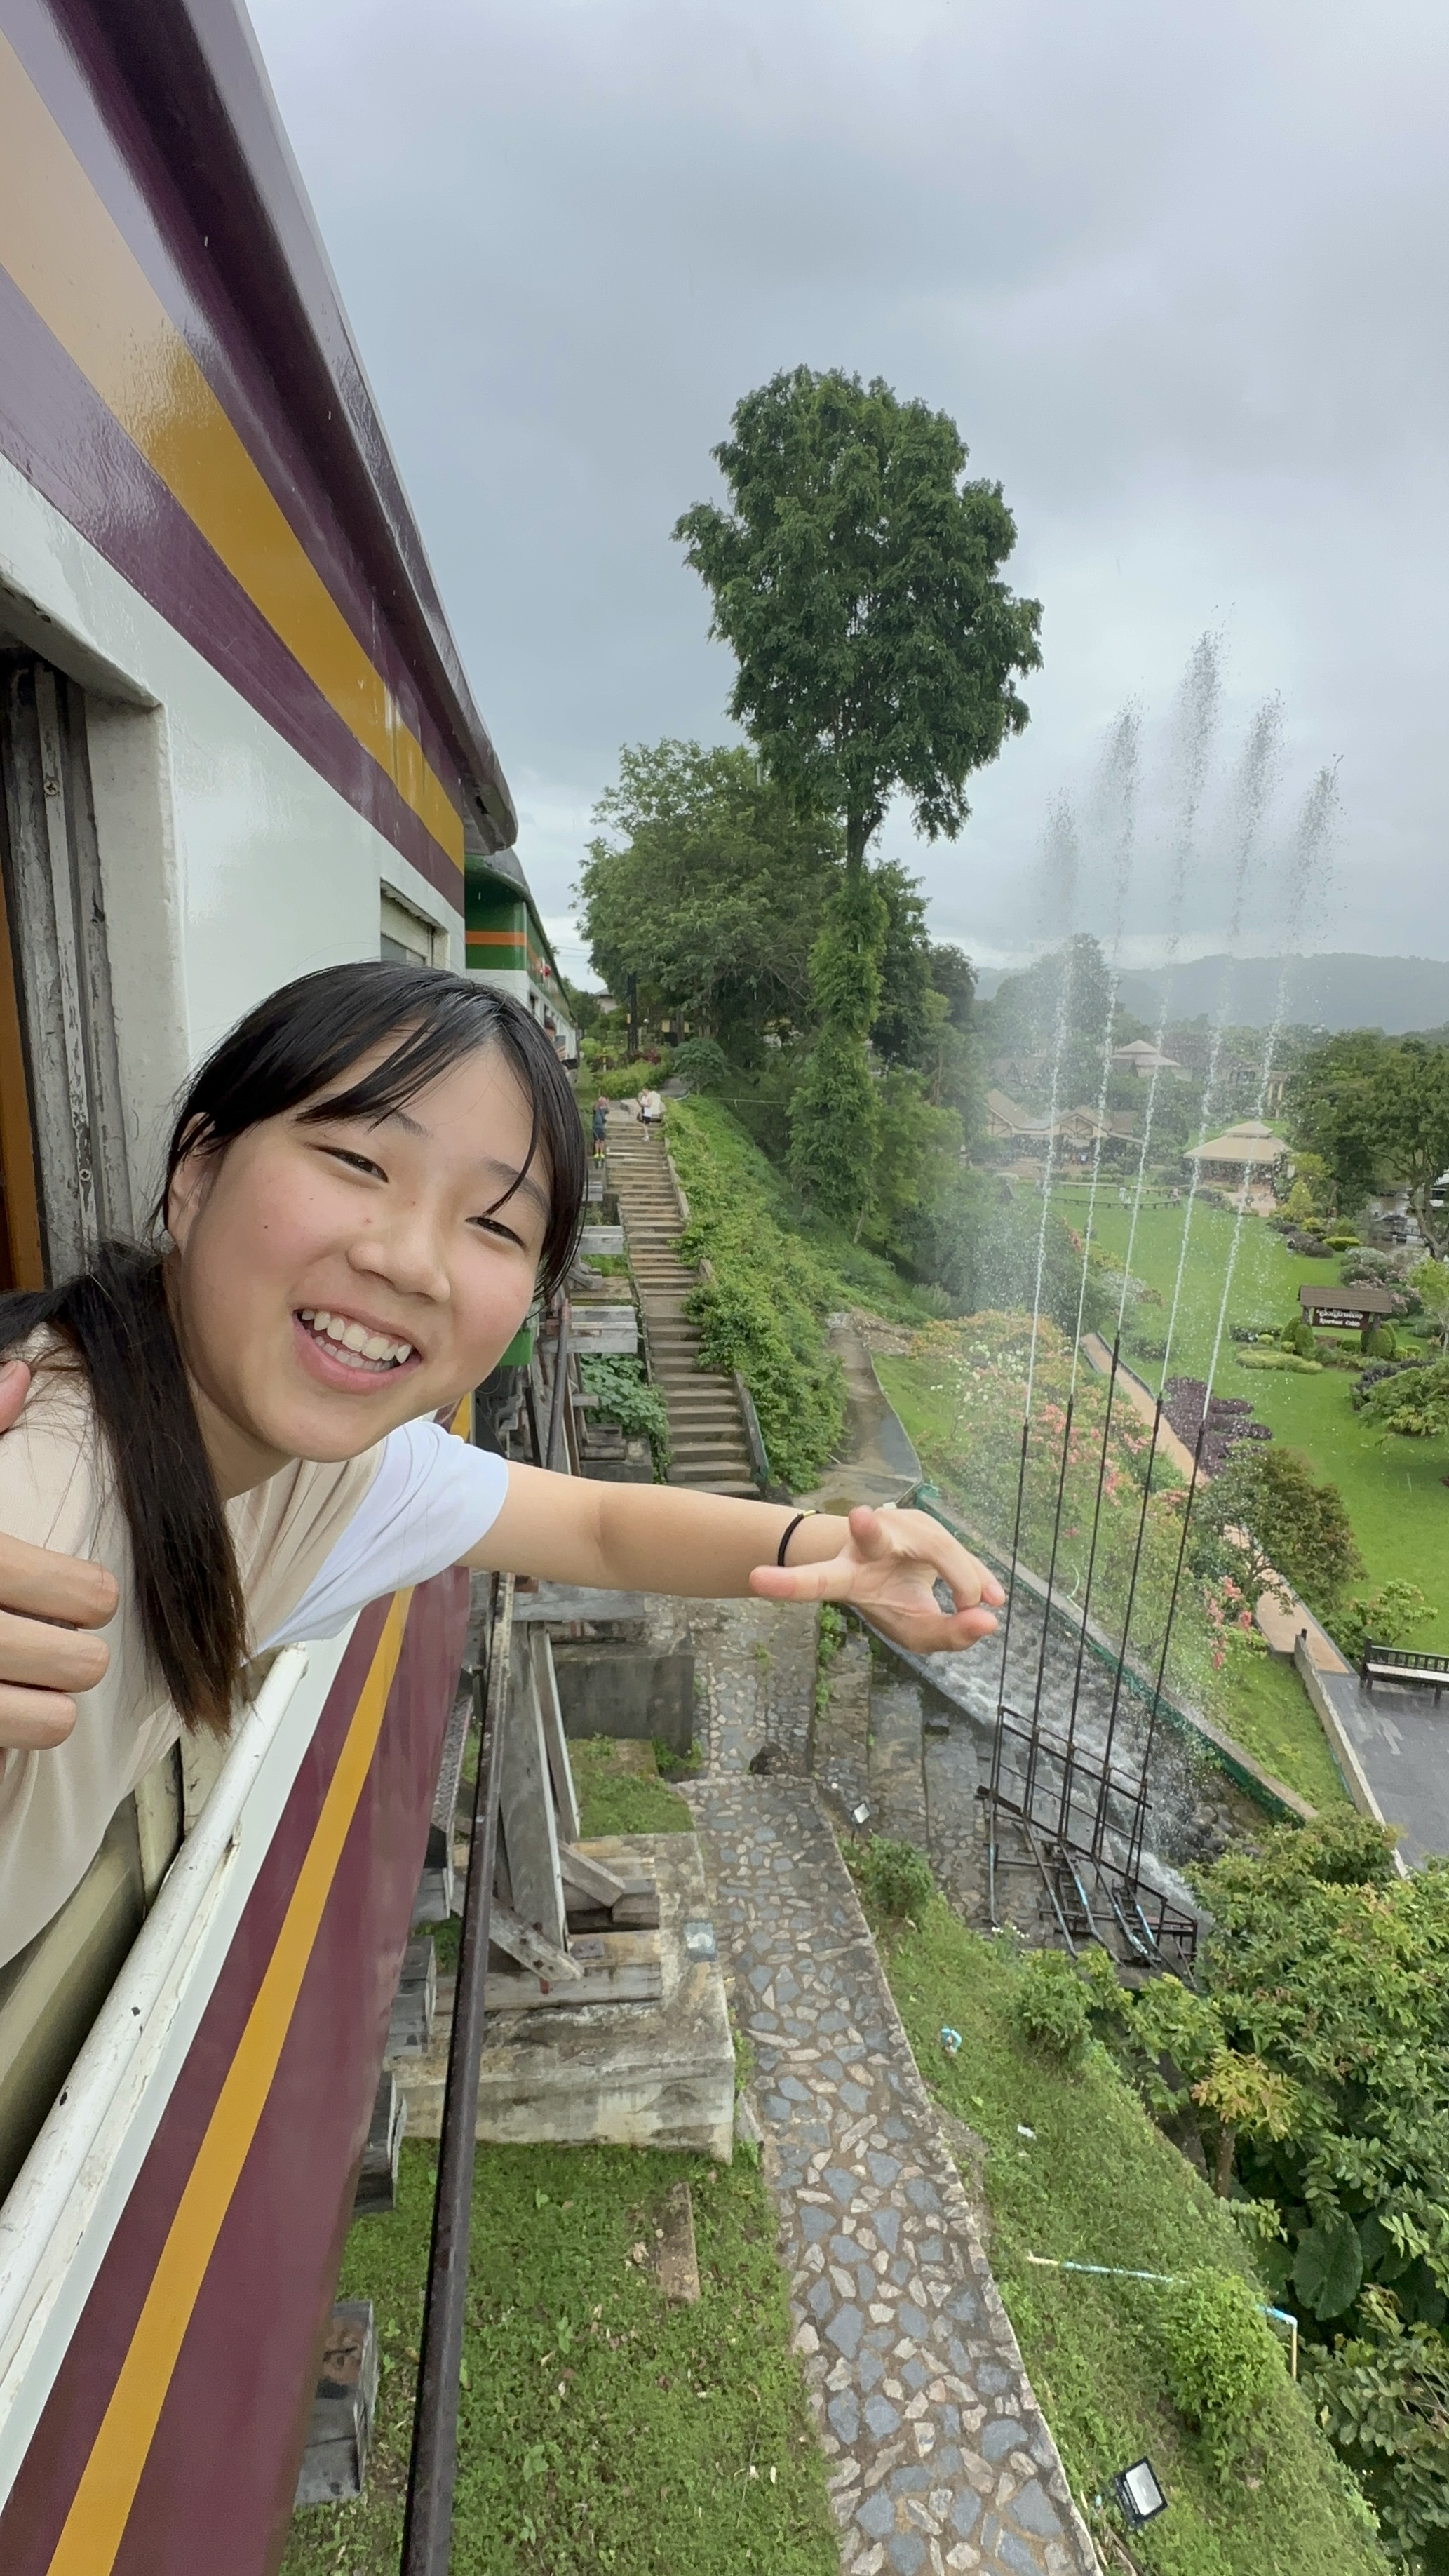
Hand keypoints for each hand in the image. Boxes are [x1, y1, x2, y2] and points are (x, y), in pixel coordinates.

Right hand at [0, 1360, 117, 1748]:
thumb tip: (18, 1376)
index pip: (65, 1588)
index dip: (87, 1594)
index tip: (93, 1595)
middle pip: (68, 1658)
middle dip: (77, 1655)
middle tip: (74, 1649)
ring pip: (41, 1720)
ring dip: (48, 1708)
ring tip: (45, 1693)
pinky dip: (3, 1734)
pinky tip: (0, 1712)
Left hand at [749, 1504, 1004, 1655]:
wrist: (898, 1561)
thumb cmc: (894, 1599)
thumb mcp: (914, 1630)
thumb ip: (949, 1636)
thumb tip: (989, 1623)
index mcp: (846, 1574)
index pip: (816, 1581)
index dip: (790, 1583)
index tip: (757, 1580)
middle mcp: (865, 1545)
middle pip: (871, 1538)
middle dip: (868, 1529)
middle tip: (863, 1518)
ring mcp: (898, 1527)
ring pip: (934, 1548)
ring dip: (961, 1579)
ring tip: (983, 1607)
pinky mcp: (925, 1523)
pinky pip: (954, 1550)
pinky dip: (975, 1578)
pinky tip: (994, 1599)